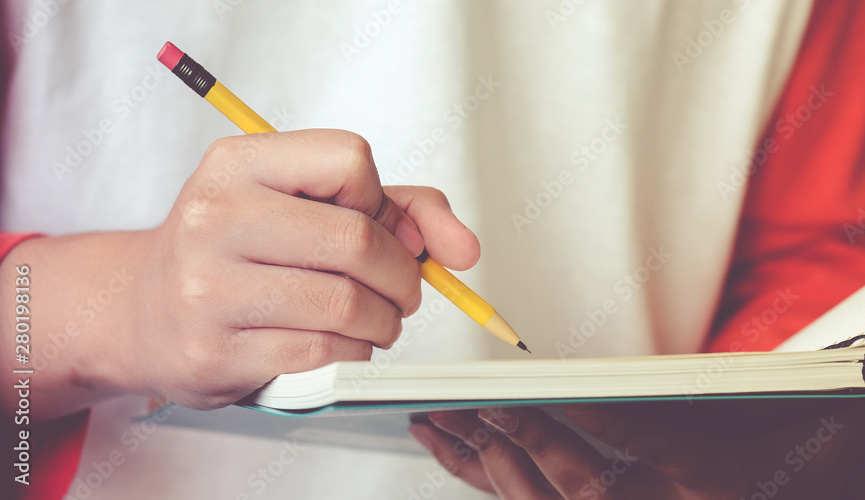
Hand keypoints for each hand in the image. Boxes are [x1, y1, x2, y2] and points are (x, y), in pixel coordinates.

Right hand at [0, 129, 479, 418]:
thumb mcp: (305, 203)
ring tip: (375, 320)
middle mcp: (216, 216)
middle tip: (402, 292)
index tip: (374, 224)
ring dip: (384, 321)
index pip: (350, 159)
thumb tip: (461, 249)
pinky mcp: (213, 350)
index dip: (379, 199)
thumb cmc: (237, 250)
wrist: (141, 310)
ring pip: (346, 304)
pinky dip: (354, 352)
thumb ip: (397, 209)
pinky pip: (321, 353)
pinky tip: (342, 343)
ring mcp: (208, 286)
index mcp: (238, 163)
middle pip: (356, 240)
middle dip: (402, 275)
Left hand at [411, 401, 864, 499]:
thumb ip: (829, 378)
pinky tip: (458, 450)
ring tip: (441, 423)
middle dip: (518, 443)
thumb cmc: (827, 450)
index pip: (639, 444)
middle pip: (581, 486)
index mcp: (723, 485)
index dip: (576, 414)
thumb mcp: (841, 412)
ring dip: (491, 465)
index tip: (521, 385)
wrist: (825, 487)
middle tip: (465, 401)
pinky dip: (493, 480)